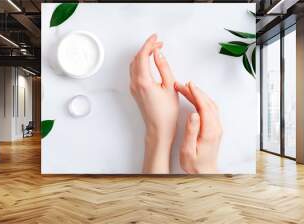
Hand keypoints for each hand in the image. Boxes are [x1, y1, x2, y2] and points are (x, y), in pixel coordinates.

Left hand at [130, 34, 178, 173]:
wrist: (158, 130)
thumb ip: (163, 67)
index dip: (149, 44)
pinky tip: (150, 63)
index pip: (143, 55)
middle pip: (136, 58)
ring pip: (134, 65)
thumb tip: (158, 54)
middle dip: (147, 48)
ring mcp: (133, 88)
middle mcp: (135, 83)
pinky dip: (141, 63)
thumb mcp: (170, 87)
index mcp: (143, 81)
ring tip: (156, 51)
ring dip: (143, 55)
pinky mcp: (135, 91)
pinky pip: (134, 72)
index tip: (156, 38)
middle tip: (158, 43)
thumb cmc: (166, 113)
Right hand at [175, 81, 222, 173]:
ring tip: (186, 89)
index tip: (188, 85)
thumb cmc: (194, 164)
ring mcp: (216, 128)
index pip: (204, 106)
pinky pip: (210, 110)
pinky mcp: (214, 129)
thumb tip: (193, 114)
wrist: (204, 173)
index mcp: (209, 131)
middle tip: (183, 85)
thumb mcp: (188, 149)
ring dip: (199, 95)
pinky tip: (194, 99)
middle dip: (195, 91)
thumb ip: (191, 131)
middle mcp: (216, 128)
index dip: (196, 94)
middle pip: (207, 103)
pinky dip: (202, 101)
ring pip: (210, 105)